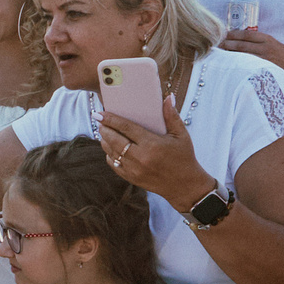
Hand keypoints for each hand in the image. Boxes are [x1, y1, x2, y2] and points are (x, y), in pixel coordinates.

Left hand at [99, 89, 213, 210]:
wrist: (185, 186)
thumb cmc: (184, 157)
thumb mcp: (181, 135)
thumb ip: (172, 116)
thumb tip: (167, 97)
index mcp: (152, 145)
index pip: (126, 128)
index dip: (111, 119)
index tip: (100, 113)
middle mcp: (140, 158)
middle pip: (114, 140)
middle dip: (104, 128)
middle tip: (99, 120)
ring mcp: (134, 170)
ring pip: (111, 152)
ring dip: (104, 141)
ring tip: (103, 131)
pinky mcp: (131, 178)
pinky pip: (114, 164)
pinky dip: (109, 155)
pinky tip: (110, 147)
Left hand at [220, 26, 283, 79]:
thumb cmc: (281, 54)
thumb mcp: (271, 43)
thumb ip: (257, 41)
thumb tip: (236, 39)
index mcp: (267, 39)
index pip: (246, 34)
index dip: (233, 34)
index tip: (223, 34)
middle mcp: (265, 48)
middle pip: (242, 45)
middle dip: (227, 44)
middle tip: (215, 44)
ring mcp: (264, 60)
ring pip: (243, 56)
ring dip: (229, 55)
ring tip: (218, 54)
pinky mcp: (263, 69)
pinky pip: (247, 66)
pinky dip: (237, 65)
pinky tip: (228, 65)